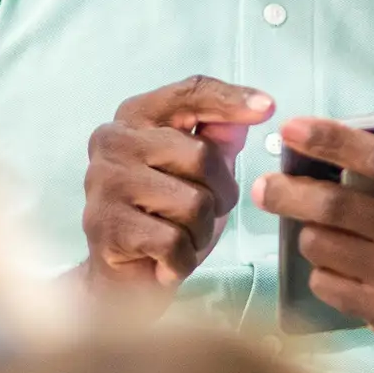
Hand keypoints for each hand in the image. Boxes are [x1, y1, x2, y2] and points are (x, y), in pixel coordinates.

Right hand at [82, 77, 270, 295]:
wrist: (124, 279)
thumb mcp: (199, 172)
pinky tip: (165, 259)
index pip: (190, 93)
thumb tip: (256, 106)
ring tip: (179, 237)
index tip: (268, 108)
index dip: (231, 99)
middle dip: (220, 194)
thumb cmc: (164, 218)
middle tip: (202, 214)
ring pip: (193, 203)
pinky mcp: (106, 225)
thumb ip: (221, 137)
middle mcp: (114, 140)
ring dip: (199, 232)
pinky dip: (181, 259)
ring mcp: (105, 182)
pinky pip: (173, 241)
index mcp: (136, 117)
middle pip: (201, 155)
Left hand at [255, 72, 373, 372]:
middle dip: (287, 191)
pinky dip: (321, 270)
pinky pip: (328, 284)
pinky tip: (337, 264)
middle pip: (335, 206)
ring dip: (308, 232)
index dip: (331, 140)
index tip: (291, 128)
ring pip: (322, 245)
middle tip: (264, 185)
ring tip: (314, 226)